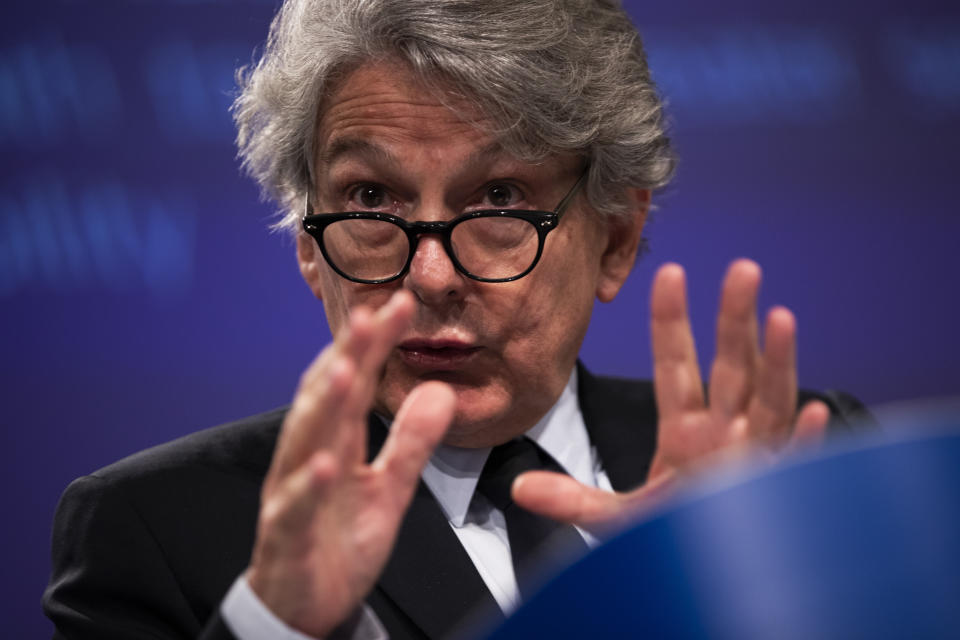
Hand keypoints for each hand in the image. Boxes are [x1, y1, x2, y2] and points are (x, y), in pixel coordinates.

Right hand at [246, 290, 455, 636]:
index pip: (354, 381)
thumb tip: (440, 391)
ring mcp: (293, 492)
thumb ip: (411, 442)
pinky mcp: (286, 535)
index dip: (374, 343)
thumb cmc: (339, 539)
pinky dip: (310, 484)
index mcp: (335, 441)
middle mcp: (309, 456)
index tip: (401, 304)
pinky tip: (328, 463)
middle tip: (370, 316)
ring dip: (325, 404)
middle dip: (348, 355)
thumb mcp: (388, 489)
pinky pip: (295, 506)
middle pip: (328, 398)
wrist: (306, 606)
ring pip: (304, 440)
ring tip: (348, 368)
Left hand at [513, 259, 829, 532]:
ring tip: (779, 317)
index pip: (676, 365)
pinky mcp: (772, 492)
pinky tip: (813, 411)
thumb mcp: (615, 516)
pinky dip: (803, 441)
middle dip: (734, 320)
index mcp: (684, 431)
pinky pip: (791, 464)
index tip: (668, 272)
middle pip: (731, 367)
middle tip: (741, 268)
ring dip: (777, 362)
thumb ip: (572, 499)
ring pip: (767, 402)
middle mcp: (723, 435)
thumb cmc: (670, 537)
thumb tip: (519, 487)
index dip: (671, 321)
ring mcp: (752, 460)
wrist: (707, 578)